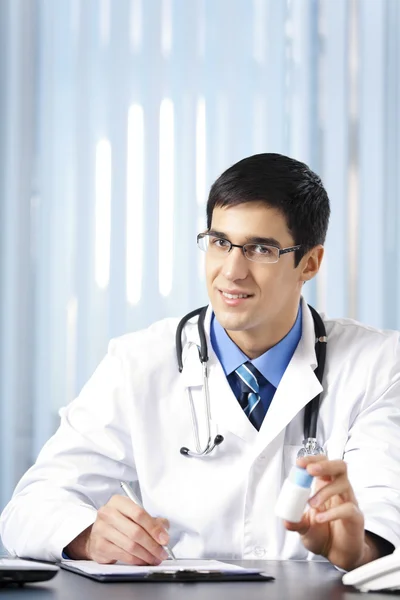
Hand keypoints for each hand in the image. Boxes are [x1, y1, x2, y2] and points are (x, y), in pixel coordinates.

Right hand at [64, 495, 169, 564]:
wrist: (96, 535)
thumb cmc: (119, 523)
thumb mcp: (135, 516)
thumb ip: (152, 521)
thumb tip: (164, 532)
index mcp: (118, 502)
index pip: (139, 513)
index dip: (154, 528)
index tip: (164, 539)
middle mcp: (107, 513)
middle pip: (135, 531)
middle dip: (152, 545)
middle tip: (162, 552)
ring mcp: (101, 530)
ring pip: (130, 545)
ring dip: (146, 555)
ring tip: (155, 558)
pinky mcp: (100, 546)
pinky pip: (123, 555)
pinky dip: (136, 560)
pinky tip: (143, 561)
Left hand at [284, 455, 371, 570]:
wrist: (337, 555)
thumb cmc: (323, 534)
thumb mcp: (304, 527)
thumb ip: (295, 522)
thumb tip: (285, 520)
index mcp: (325, 486)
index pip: (323, 463)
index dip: (312, 460)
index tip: (300, 463)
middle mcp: (339, 490)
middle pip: (339, 466)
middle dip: (324, 465)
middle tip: (310, 470)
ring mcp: (349, 502)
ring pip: (343, 484)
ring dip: (325, 491)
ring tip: (312, 504)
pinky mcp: (356, 517)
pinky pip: (348, 508)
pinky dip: (332, 512)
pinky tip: (320, 518)